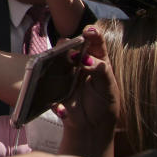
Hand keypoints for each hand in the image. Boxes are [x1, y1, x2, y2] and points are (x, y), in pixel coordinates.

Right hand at [55, 26, 119, 156]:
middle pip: (70, 46)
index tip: (89, 31)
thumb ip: (100, 70)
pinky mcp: (54, 86)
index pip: (94, 41)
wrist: (92, 125)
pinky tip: (63, 109)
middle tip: (71, 51)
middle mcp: (79, 62)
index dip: (91, 33)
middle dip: (68, 45)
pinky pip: (48, 83)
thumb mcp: (108, 86)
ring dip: (55, 60)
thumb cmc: (104, 102)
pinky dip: (55, 98)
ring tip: (60, 66)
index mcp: (97, 59)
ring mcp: (65, 73)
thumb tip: (84, 60)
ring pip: (55, 59)